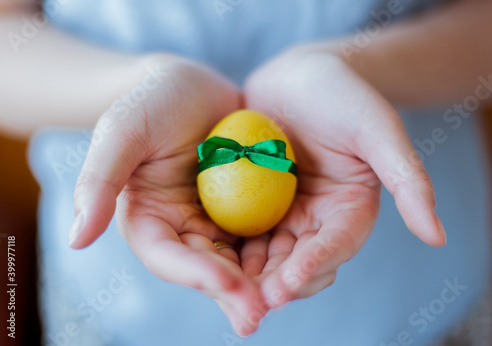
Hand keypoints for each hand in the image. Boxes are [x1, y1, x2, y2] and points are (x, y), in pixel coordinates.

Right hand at [69, 55, 264, 334]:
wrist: (192, 84)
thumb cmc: (152, 101)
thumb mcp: (122, 131)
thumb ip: (98, 180)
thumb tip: (76, 239)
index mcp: (149, 221)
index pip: (169, 256)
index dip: (196, 274)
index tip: (229, 284)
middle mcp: (182, 228)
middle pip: (207, 268)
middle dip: (232, 293)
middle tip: (258, 314)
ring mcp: (216, 220)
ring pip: (239, 259)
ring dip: (262, 281)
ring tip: (287, 294)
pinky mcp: (245, 208)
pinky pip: (264, 232)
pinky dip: (280, 248)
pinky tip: (303, 258)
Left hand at [242, 45, 446, 308]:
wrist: (300, 76)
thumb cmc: (343, 95)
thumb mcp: (377, 130)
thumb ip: (407, 178)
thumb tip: (437, 237)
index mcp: (350, 210)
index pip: (336, 246)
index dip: (315, 265)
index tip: (289, 282)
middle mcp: (317, 219)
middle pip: (299, 261)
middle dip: (278, 284)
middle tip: (254, 301)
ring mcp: (284, 213)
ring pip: (268, 254)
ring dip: (250, 275)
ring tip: (227, 289)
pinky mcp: (255, 203)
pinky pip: (241, 230)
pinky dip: (229, 246)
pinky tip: (208, 256)